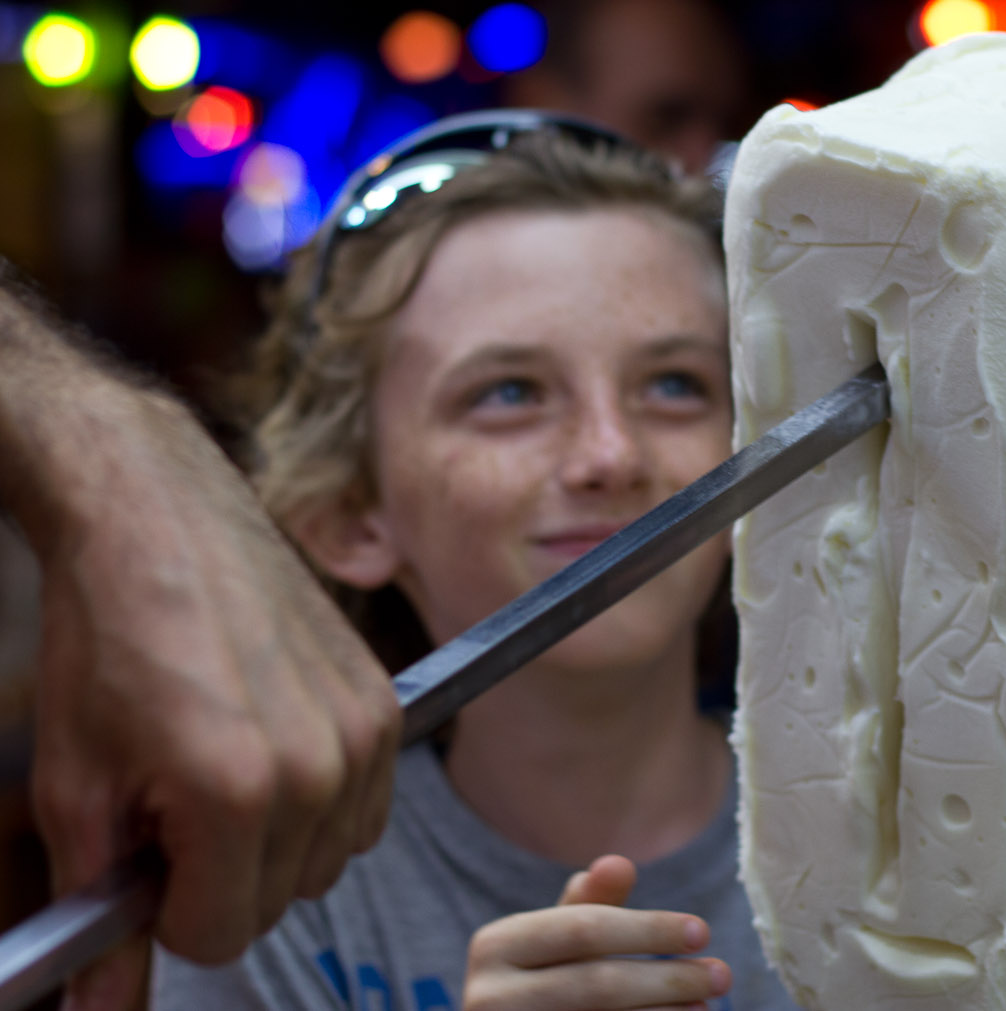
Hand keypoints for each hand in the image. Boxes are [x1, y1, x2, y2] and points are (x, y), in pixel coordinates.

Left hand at [20, 387, 400, 1010]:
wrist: (162, 527)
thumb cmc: (111, 639)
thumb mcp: (79, 785)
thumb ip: (100, 908)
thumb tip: (102, 1004)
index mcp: (237, 793)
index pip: (218, 935)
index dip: (166, 913)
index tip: (144, 859)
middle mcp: (320, 768)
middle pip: (277, 903)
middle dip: (220, 878)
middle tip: (175, 805)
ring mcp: (364, 734)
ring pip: (327, 861)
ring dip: (276, 844)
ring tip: (224, 771)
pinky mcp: (385, 704)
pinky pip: (366, 809)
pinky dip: (323, 804)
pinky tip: (274, 750)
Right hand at [462, 855, 731, 1009]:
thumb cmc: (534, 979)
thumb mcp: (553, 938)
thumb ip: (589, 905)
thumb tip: (621, 863)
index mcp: (495, 945)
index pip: (584, 928)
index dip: (647, 930)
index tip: (703, 931)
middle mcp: (489, 996)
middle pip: (596, 983)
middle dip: (667, 978)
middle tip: (722, 974)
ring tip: (708, 1005)